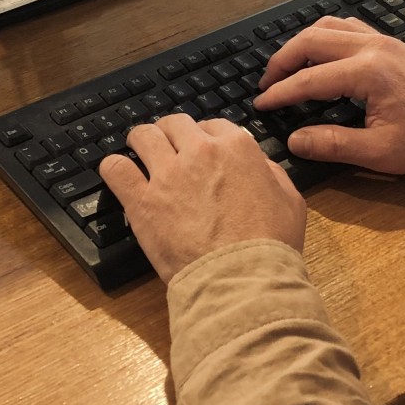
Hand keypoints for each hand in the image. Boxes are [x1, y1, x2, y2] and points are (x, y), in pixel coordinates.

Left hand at [99, 113, 305, 284]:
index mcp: (236, 147)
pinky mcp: (142, 201)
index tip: (199, 150)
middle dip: (171, 134)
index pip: (212, 125)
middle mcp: (200, 152)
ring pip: (142, 136)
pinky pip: (115, 168)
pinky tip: (119, 173)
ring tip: (138, 153)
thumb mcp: (289, 199)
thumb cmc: (270, 245)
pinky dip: (114, 167)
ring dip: (141, 142)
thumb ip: (271, 172)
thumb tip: (256, 163)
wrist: (243, 280)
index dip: (204, 137)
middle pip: (174, 124)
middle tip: (168, 150)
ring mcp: (168, 174)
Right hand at [256, 16, 404, 175]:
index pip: (309, 79)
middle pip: (310, 41)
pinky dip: (324, 35)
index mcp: (367, 72)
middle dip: (281, 61)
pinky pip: (346, 25)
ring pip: (326, 26)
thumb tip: (296, 140)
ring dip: (300, 44)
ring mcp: (380, 39)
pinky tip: (318, 53)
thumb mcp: (380, 151)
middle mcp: (371, 47)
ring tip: (286, 68)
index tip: (260, 105)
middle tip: (266, 84)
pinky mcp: (387, 41)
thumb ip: (334, 144)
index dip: (280, 93)